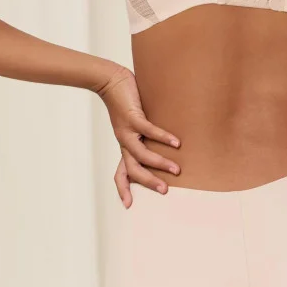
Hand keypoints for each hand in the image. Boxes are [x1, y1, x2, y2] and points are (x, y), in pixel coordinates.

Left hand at [97, 66, 180, 207]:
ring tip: (176, 170)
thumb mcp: (135, 122)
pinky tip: (176, 143)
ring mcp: (127, 131)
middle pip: (133, 169)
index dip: (123, 189)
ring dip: (159, 164)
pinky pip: (149, 131)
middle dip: (148, 182)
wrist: (110, 80)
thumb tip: (167, 139)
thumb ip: (146, 132)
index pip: (121, 172)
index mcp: (124, 145)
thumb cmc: (125, 100)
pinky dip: (163, 138)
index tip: (127, 205)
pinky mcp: (132, 118)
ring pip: (141, 155)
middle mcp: (124, 141)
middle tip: (165, 191)